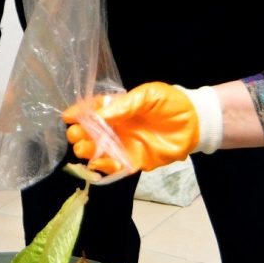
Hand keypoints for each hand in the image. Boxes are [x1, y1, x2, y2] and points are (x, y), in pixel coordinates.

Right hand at [62, 81, 223, 178]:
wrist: (195, 123)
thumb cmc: (171, 104)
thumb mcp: (147, 96)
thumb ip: (124, 105)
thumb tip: (99, 116)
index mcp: (118, 108)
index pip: (93, 110)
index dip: (80, 113)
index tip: (68, 117)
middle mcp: (117, 127)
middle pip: (90, 132)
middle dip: (80, 134)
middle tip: (78, 135)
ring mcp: (124, 145)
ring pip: (98, 150)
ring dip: (88, 150)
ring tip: (84, 149)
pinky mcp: (133, 161)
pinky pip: (114, 167)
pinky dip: (104, 166)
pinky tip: (98, 162)